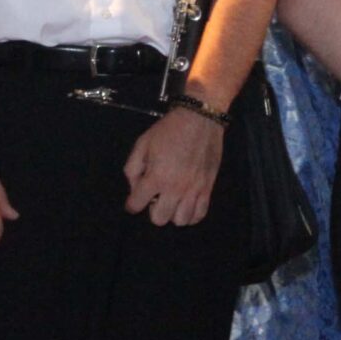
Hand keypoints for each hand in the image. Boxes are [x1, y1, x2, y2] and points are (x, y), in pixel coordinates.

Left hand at [124, 106, 223, 225]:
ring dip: (173, 213)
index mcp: (156, 177)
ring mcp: (194, 190)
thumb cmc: (169, 130)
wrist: (201, 118)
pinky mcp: (208, 188)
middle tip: (155, 196)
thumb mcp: (142, 143)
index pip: (137, 205)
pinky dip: (191, 215)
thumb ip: (132, 168)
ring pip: (180, 220)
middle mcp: (175, 188)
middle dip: (153, 210)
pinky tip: (186, 204)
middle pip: (159, 219)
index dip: (132, 204)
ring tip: (172, 200)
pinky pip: (200, 214)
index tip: (134, 200)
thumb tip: (135, 188)